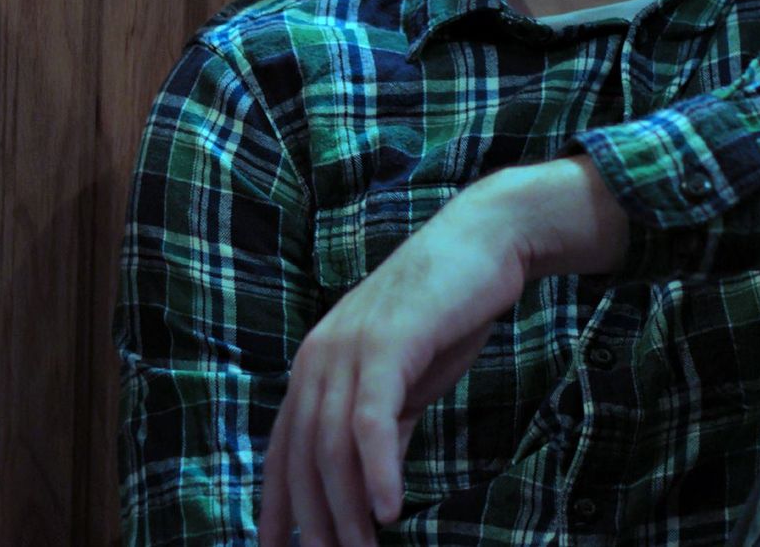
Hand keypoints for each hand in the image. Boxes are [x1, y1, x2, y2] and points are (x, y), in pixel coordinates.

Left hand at [257, 156, 627, 545]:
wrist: (483, 241)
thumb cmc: (446, 309)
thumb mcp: (406, 378)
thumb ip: (384, 426)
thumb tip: (373, 485)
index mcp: (316, 364)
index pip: (283, 448)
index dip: (276, 505)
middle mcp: (319, 357)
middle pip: (303, 458)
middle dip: (314, 523)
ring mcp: (349, 348)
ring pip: (333, 448)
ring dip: (347, 512)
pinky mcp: (387, 344)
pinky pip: (372, 422)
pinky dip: (378, 472)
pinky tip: (390, 511)